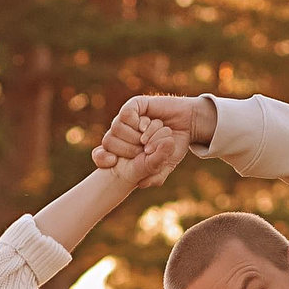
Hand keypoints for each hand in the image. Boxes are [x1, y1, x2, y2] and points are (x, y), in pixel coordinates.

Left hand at [92, 94, 216, 185]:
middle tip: (143, 151)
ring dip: (135, 138)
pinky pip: (126, 114)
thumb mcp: (165, 165)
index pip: (100, 154)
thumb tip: (140, 183)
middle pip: (108, 142)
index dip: (102, 158)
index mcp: (121, 149)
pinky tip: (147, 126)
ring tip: (147, 139)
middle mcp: (121, 133)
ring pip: (116, 128)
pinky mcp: (135, 105)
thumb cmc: (173, 145)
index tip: (113, 161)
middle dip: (127, 150)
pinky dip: (138, 123)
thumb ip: (154, 176)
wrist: (188, 125)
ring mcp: (126, 118)